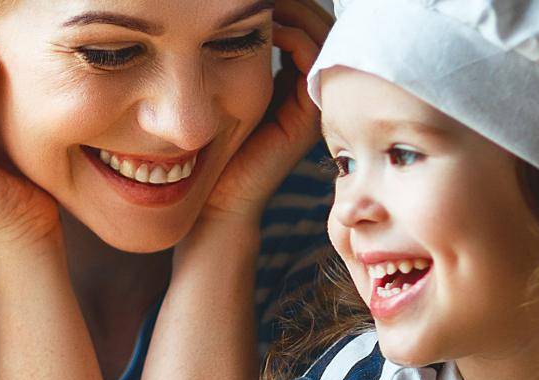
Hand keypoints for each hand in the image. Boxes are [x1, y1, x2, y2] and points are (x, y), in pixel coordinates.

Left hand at [196, 0, 330, 232]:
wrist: (218, 201)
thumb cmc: (213, 149)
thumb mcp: (226, 90)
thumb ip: (236, 58)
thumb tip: (233, 15)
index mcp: (294, 83)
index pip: (308, 25)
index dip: (293, 3)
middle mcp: (311, 91)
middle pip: (322, 26)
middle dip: (299, 2)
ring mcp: (314, 104)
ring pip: (324, 39)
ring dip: (298, 12)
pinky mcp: (308, 117)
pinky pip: (314, 63)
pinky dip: (295, 38)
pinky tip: (267, 28)